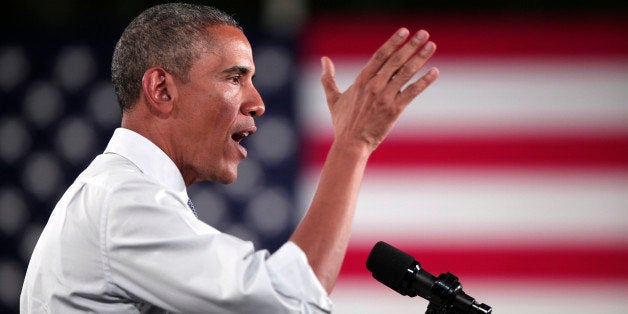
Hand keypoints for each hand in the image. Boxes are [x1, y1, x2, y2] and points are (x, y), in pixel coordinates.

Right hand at [320, 28, 438, 152]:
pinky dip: (424, 81)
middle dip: (411, 45)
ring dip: (420, 58)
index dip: (393, 42)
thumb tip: (324, 60)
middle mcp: (374, 85)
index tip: (405, 32)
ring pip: (406, 72)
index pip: (380, 56)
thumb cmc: (342, 123)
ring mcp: (385, 97)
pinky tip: (434, 71)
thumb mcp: (334, 99)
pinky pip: (412, 91)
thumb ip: (328, 78)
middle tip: (424, 33)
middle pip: (395, 60)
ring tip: (432, 46)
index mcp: (361, 80)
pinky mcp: (394, 109)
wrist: (351, 144)